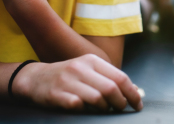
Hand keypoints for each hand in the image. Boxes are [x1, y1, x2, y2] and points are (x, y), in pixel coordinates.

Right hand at [13, 54, 142, 111]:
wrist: (35, 78)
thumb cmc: (68, 77)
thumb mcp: (88, 70)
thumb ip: (109, 78)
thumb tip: (135, 90)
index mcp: (92, 61)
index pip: (120, 77)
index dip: (132, 93)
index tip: (137, 104)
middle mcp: (81, 68)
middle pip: (111, 89)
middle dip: (121, 103)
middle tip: (121, 109)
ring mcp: (67, 81)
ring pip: (97, 98)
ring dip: (104, 109)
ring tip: (104, 111)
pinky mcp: (56, 94)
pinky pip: (77, 105)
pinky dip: (85, 110)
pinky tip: (85, 111)